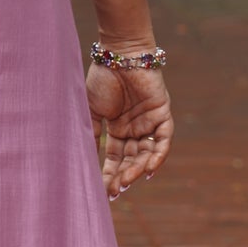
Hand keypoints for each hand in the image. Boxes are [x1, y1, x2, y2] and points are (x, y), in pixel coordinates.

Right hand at [85, 61, 172, 200]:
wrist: (118, 54)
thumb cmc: (102, 78)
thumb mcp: (91, 111)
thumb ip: (91, 134)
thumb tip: (84, 160)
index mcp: (118, 128)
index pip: (115, 158)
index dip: (109, 174)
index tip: (102, 192)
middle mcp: (135, 128)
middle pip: (131, 159)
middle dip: (123, 176)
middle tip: (115, 190)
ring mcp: (149, 122)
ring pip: (147, 153)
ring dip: (137, 168)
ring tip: (126, 181)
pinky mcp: (162, 114)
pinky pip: (163, 140)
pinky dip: (158, 155)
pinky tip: (148, 170)